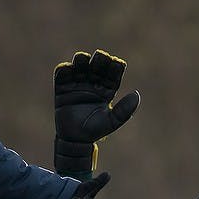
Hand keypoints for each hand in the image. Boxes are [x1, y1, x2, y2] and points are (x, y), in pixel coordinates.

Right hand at [53, 49, 139, 177]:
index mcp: (108, 87)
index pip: (114, 70)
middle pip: (98, 63)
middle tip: (99, 59)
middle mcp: (94, 82)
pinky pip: (62, 73)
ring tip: (82, 61)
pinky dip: (64, 68)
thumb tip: (136, 94)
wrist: (76, 140)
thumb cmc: (95, 130)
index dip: (115, 65)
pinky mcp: (62, 87)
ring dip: (82, 59)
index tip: (114, 65)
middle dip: (99, 58)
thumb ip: (124, 110)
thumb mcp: (112, 121)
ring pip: (80, 63)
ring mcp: (78, 83)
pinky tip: (68, 70)